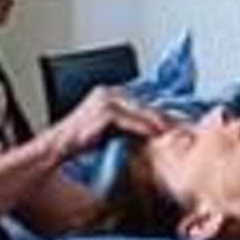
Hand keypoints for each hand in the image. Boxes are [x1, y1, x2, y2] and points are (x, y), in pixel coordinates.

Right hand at [56, 86, 171, 156]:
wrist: (56, 148)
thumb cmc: (80, 142)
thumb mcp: (109, 131)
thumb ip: (127, 126)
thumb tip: (151, 133)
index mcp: (109, 93)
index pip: (142, 102)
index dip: (161, 114)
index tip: (178, 125)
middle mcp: (108, 92)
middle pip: (145, 103)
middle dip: (165, 116)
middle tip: (184, 128)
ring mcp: (105, 98)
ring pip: (141, 110)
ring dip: (159, 121)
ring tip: (175, 132)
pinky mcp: (104, 110)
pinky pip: (130, 119)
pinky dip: (145, 127)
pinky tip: (157, 135)